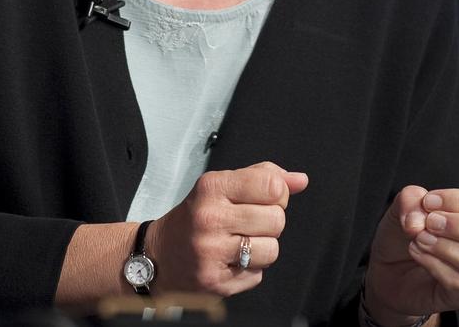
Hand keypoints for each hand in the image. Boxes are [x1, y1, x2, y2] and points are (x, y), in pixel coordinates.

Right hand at [145, 161, 308, 296]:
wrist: (158, 256)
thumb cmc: (194, 217)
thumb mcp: (222, 186)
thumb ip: (263, 177)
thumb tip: (300, 180)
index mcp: (212, 187)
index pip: (272, 185)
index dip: (278, 193)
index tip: (265, 197)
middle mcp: (210, 218)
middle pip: (277, 219)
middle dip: (270, 221)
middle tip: (249, 223)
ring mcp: (212, 252)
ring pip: (272, 249)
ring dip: (262, 248)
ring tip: (240, 242)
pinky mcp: (215, 281)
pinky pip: (258, 275)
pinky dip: (250, 269)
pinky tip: (230, 260)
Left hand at [364, 186, 458, 321]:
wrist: (388, 270)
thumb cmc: (406, 235)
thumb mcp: (403, 207)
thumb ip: (409, 199)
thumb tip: (419, 215)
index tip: (429, 202)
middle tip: (430, 223)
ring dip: (445, 248)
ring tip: (420, 239)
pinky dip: (433, 264)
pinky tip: (418, 253)